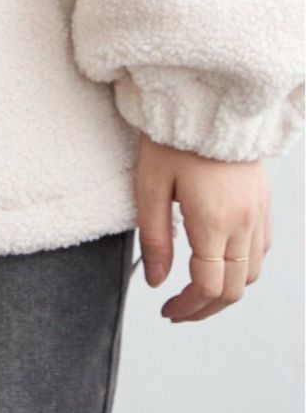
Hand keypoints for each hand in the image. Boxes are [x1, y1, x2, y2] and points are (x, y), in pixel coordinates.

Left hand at [133, 131, 271, 321]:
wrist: (208, 101)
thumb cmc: (172, 138)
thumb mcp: (149, 185)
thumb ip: (153, 237)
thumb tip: (155, 280)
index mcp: (213, 221)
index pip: (209, 287)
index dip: (188, 307)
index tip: (168, 310)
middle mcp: (243, 223)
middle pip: (235, 290)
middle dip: (206, 308)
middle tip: (178, 311)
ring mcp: (259, 214)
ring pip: (253, 274)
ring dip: (227, 291)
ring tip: (196, 291)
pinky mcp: (264, 203)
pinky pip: (262, 251)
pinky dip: (243, 268)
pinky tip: (220, 262)